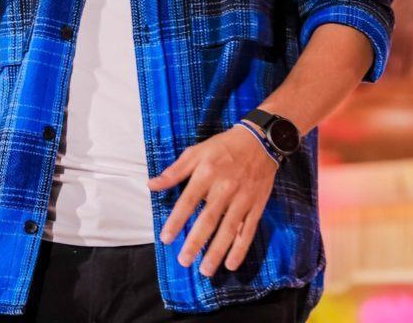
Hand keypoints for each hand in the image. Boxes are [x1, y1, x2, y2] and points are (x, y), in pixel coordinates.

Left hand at [147, 125, 277, 276]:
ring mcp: (242, 199)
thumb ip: (174, 171)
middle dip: (196, 242)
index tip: (166, 239)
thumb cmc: (223, 147)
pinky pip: (248, 230)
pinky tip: (231, 264)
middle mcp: (224, 188)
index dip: (177, 220)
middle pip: (208, 219)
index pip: (188, 201)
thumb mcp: (196, 152)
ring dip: (217, 251)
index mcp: (206, 173)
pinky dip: (241, 249)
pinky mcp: (256, 206)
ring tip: (205, 270)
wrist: (260, 142)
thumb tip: (151, 184)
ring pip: (229, 229)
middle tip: (183, 261)